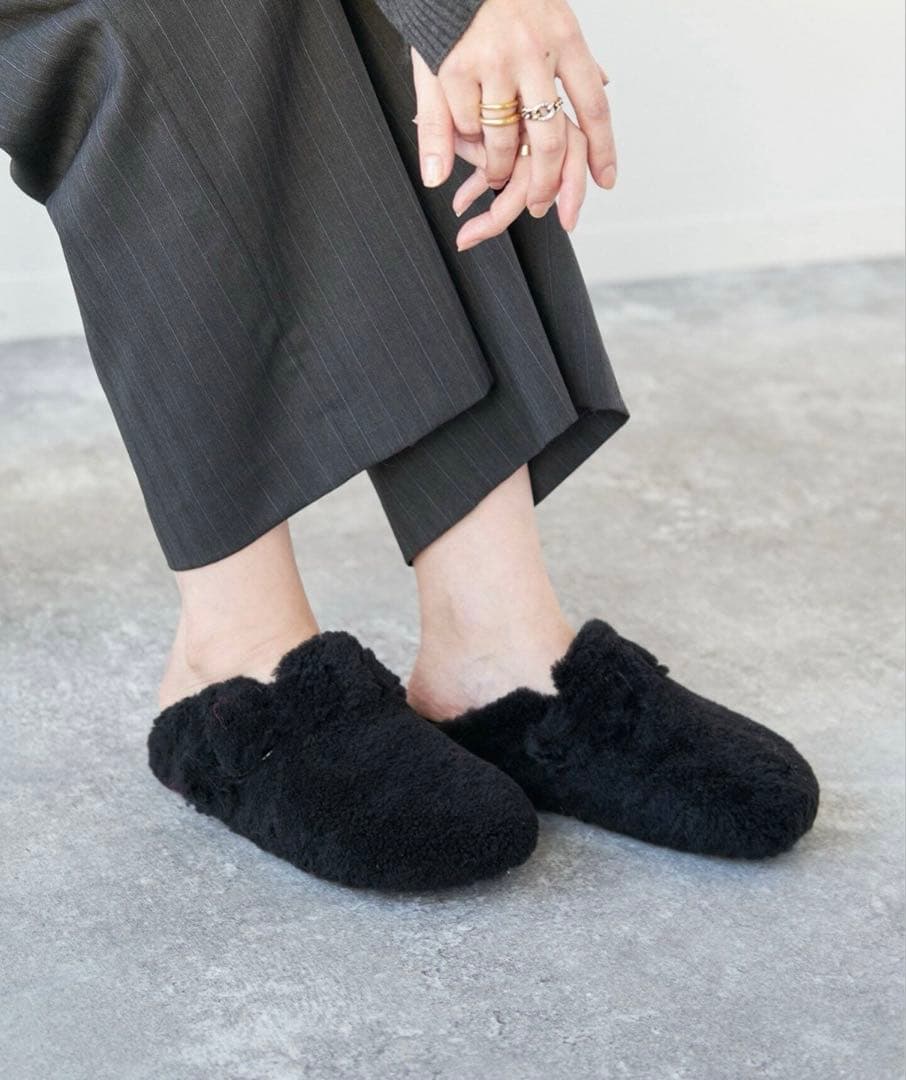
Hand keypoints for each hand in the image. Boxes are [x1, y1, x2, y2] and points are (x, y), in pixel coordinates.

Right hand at [412, 0, 615, 224]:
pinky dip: (466, 139)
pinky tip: (466, 137)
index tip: (605, 181)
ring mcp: (492, 62)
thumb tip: (604, 81)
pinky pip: (466, 127)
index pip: (593, 106)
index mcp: (563, 37)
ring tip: (494, 175)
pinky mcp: (453, 70)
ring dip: (498, 169)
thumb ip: (570, 57)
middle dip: (544, 185)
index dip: (602, 150)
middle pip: (549, 141)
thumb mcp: (549, 14)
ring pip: (503, 143)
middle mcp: (532, 51)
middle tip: (538, 205)